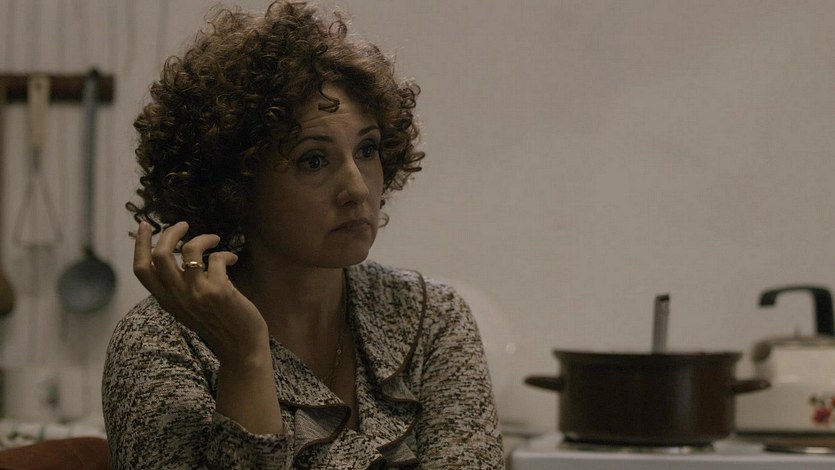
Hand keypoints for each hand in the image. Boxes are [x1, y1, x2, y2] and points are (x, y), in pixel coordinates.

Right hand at [133, 221, 268, 359]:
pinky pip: (218, 258)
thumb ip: (179, 288)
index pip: (141, 270)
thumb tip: (180, 256)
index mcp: (166, 301)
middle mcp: (177, 297)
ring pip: (189, 249)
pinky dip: (227, 254)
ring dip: (204, 237)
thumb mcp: (188, 308)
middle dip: (171, 232)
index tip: (147, 226)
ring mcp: (197, 293)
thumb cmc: (218, 324)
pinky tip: (233, 258)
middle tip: (183, 225)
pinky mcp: (219, 291)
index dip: (141, 244)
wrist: (241, 348)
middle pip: (160, 254)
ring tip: (215, 239)